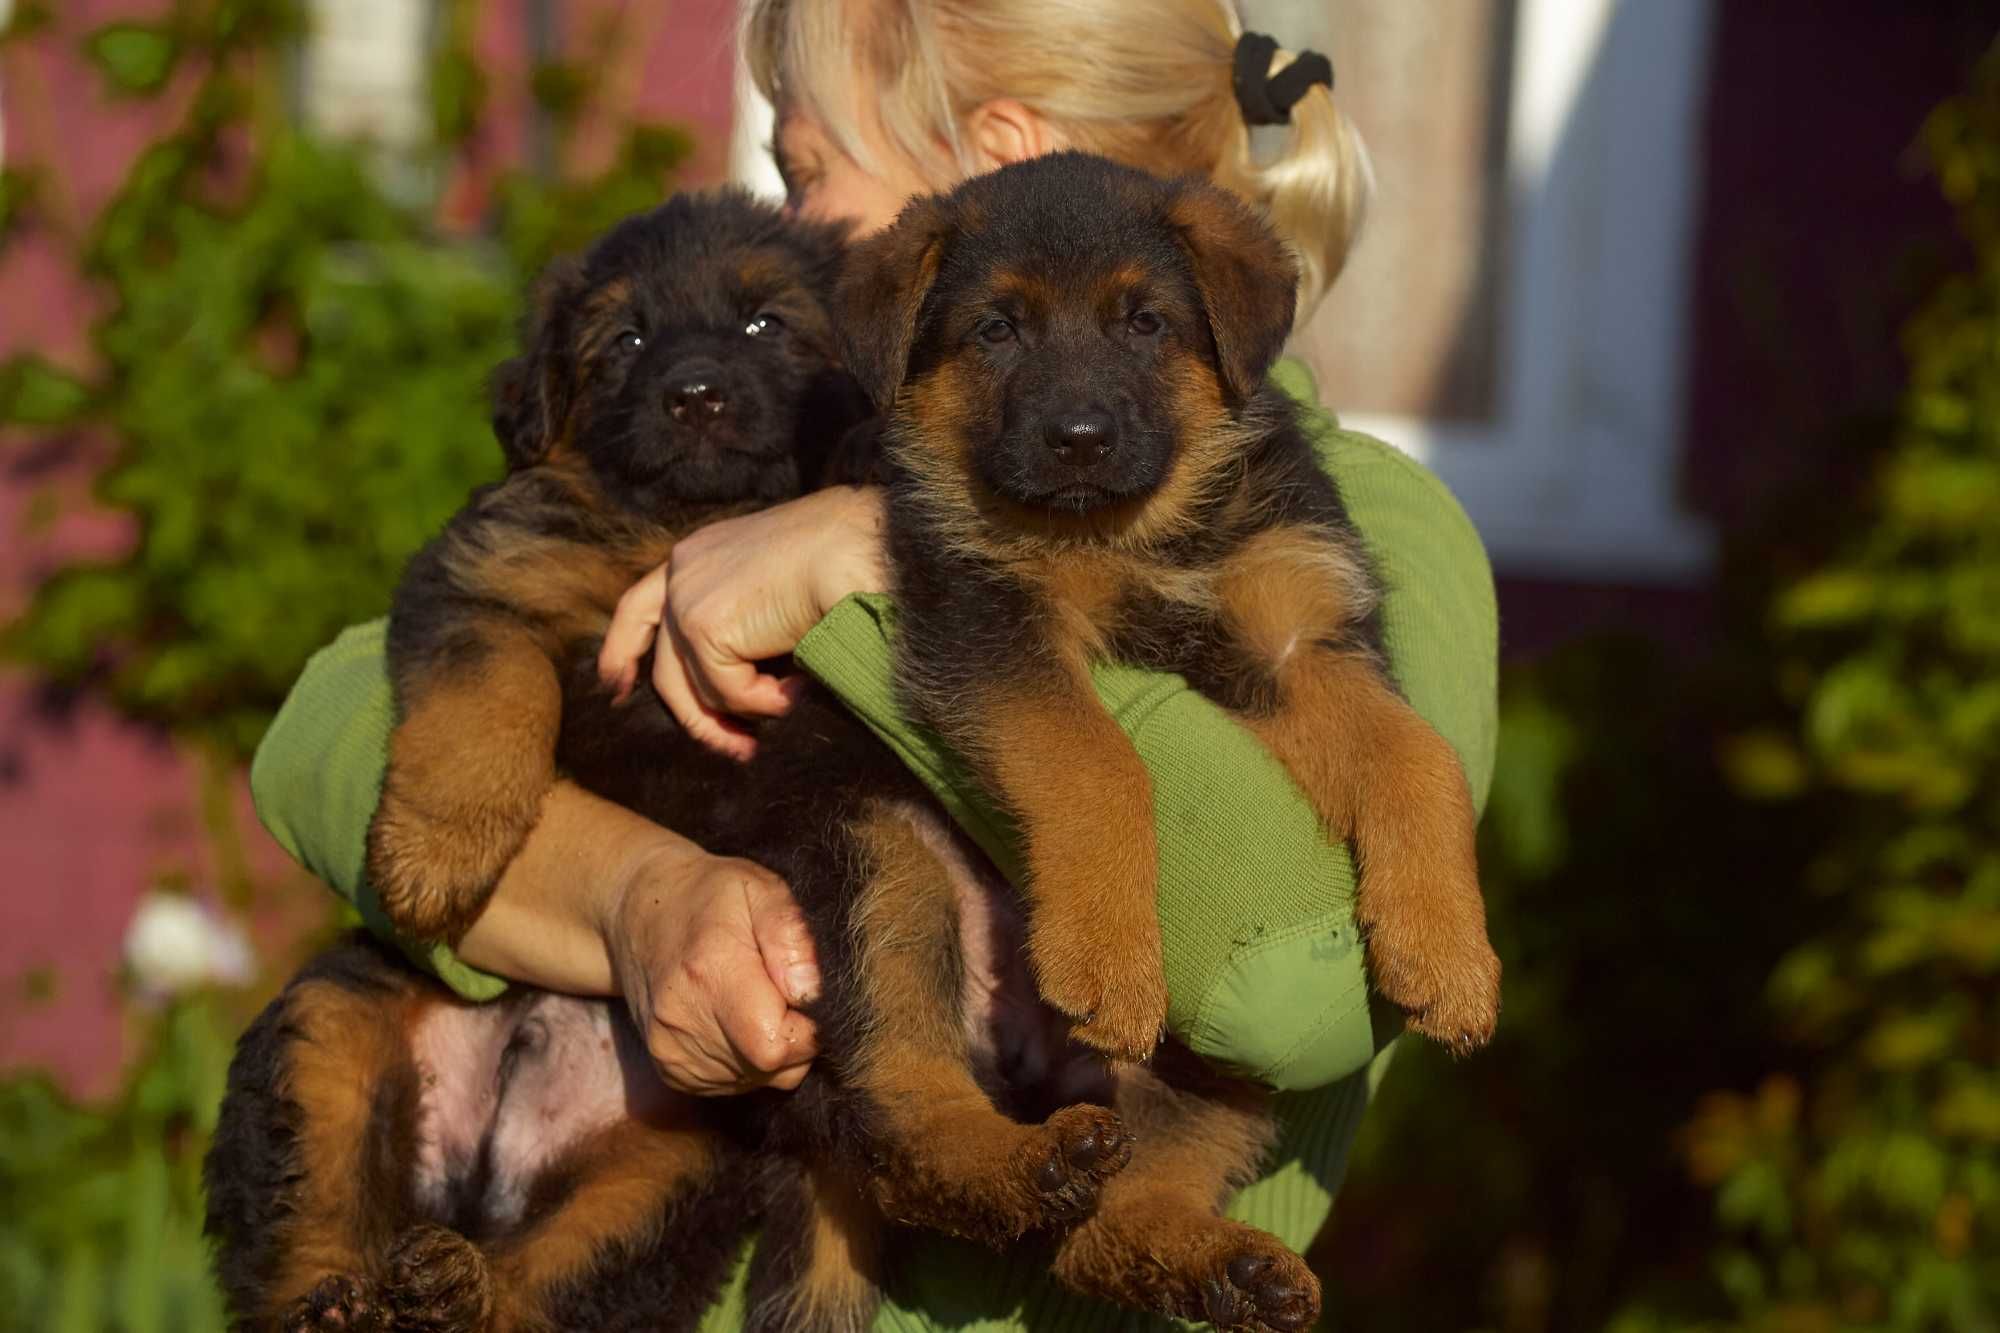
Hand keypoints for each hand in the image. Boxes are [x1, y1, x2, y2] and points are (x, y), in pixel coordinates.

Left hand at [597, 485, 887, 759]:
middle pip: (664, 666)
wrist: (860, 546)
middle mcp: (684, 570)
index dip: (622, 648)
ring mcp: (687, 598)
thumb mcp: (782, 587)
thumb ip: (748, 619)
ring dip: (748, 712)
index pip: (640, 605)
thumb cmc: (845, 561)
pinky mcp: (703, 626)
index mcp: (701, 554)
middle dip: (698, 719)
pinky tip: (801, 685)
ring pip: (699, 690)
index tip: (616, 686)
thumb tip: (744, 682)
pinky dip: (768, 703)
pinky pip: (729, 695)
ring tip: (794, 704)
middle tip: (738, 749)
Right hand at [605, 845, 821, 1095]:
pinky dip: (749, 1060)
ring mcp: (671, 1053)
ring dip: (774, 1050)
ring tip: (757, 1000)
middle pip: (773, 1068)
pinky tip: (737, 1020)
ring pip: (759, 1080)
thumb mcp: (760, 889)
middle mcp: (683, 1023)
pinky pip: (736, 1085)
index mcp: (710, 975)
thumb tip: (810, 993)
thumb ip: (791, 936)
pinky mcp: (670, 1071)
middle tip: (783, 992)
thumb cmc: (711, 897)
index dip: (809, 1028)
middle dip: (797, 1039)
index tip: (804, 994)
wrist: (640, 916)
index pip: (777, 1045)